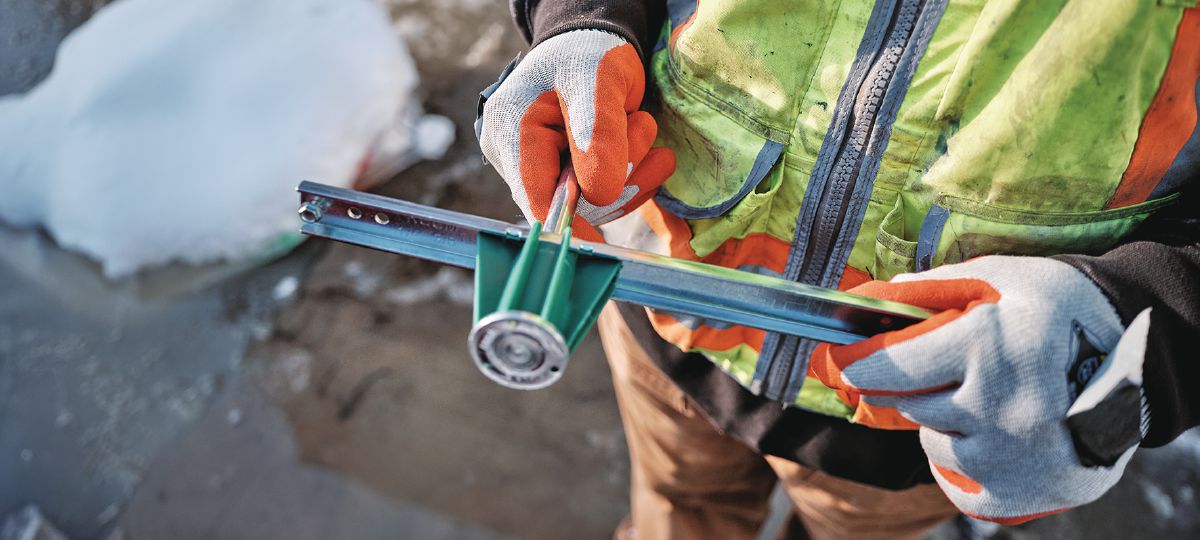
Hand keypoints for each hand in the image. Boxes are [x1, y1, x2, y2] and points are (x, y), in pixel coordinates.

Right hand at [477, 29, 674, 239]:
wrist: (595, 43)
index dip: (571, 224)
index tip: (605, 246)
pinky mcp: (568, 176)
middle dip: (617, 176)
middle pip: (569, 203)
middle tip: (643, 129)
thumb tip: (599, 194)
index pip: (535, 197)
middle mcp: (518, 157)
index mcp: (511, 132)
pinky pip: (604, 196)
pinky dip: (634, 178)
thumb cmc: (589, 53)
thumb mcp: (598, 82)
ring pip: (593, 203)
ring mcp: (544, 168)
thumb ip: (598, 133)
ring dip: (632, 173)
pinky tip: (653, 155)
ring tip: (644, 125)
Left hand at [810, 256, 1148, 523]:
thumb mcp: (1006, 276)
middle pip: (907, 404)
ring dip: (944, 420)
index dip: (857, 363)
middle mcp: (994, 407)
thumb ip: (937, 286)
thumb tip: (877, 300)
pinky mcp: (1020, 492)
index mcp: (986, 348)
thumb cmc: (1066, 312)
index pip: (889, 366)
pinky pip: (956, 482)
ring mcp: (1009, 456)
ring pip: (932, 440)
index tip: (841, 361)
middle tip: (944, 368)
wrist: (1144, 366)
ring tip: (986, 398)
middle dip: (914, 384)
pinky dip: (961, 462)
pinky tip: (989, 437)